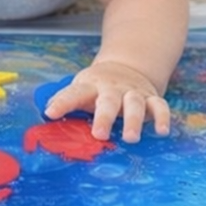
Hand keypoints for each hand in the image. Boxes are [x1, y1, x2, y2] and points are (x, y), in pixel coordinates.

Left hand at [44, 61, 170, 142]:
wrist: (127, 68)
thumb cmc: (97, 88)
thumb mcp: (81, 89)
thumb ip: (66, 102)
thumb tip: (43, 117)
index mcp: (90, 87)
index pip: (74, 93)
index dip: (62, 103)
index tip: (50, 114)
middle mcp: (112, 89)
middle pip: (108, 101)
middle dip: (104, 117)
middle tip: (99, 134)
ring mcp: (133, 93)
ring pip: (135, 104)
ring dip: (133, 120)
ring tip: (131, 138)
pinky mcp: (151, 98)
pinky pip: (160, 106)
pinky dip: (162, 118)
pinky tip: (162, 131)